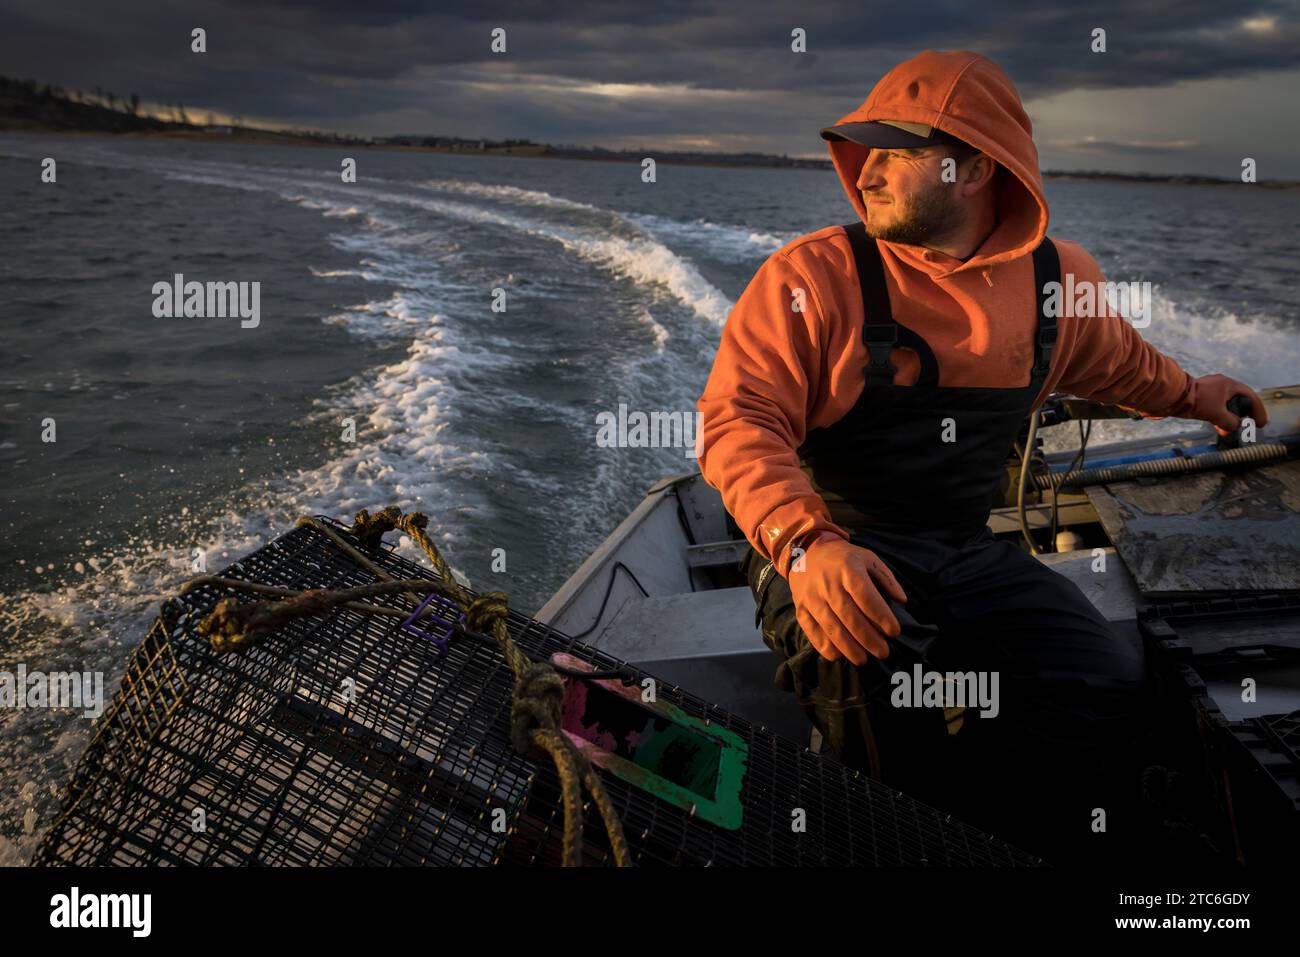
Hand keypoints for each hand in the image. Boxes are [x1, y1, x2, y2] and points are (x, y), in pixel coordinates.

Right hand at [787, 535, 906, 664]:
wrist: (806, 553)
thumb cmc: (843, 559)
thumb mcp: (868, 559)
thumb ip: (887, 579)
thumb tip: (902, 600)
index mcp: (848, 569)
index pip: (866, 597)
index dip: (881, 616)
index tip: (894, 632)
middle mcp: (828, 583)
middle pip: (850, 616)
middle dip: (868, 638)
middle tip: (883, 652)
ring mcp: (811, 597)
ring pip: (831, 627)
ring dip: (849, 647)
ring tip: (863, 659)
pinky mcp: (800, 608)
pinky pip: (811, 630)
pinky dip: (825, 646)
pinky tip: (838, 656)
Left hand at [1190, 374, 1268, 433]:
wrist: (1172, 396)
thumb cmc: (1196, 401)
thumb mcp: (1218, 414)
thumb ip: (1231, 422)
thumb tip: (1236, 425)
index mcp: (1229, 384)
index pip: (1250, 397)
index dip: (1258, 411)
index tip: (1261, 423)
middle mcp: (1221, 385)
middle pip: (1238, 401)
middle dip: (1242, 416)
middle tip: (1249, 427)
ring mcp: (1210, 389)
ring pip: (1225, 405)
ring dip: (1228, 419)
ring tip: (1228, 431)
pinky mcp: (1201, 396)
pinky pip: (1214, 406)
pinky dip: (1218, 416)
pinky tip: (1217, 426)